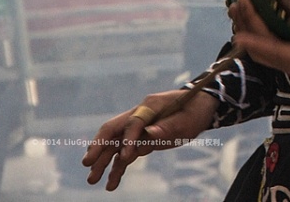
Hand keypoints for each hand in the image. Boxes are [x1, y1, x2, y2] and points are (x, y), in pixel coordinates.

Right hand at [82, 88, 216, 190]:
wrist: (201, 106)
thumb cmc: (196, 109)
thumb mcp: (188, 118)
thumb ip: (168, 127)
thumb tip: (151, 135)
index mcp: (150, 105)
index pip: (134, 122)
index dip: (130, 139)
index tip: (127, 157)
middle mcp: (139, 115)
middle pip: (113, 130)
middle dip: (99, 146)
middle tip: (87, 163)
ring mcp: (138, 128)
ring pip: (115, 145)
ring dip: (103, 162)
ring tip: (92, 180)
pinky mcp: (141, 140)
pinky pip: (125, 155)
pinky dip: (118, 168)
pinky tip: (111, 184)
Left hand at [228, 0, 289, 77]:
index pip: (275, 51)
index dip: (257, 42)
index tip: (240, 34)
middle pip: (260, 50)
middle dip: (246, 28)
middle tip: (238, 3)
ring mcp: (285, 60)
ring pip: (257, 49)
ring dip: (244, 29)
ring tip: (235, 7)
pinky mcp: (283, 54)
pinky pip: (262, 44)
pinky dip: (251, 30)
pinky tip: (247, 14)